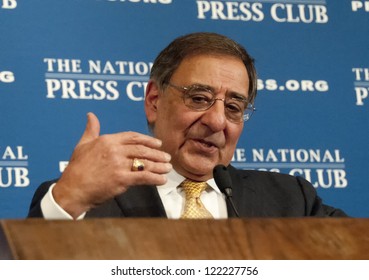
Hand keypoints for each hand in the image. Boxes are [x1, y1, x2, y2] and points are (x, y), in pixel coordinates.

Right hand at [52, 112, 171, 217]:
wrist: (72, 189)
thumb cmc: (77, 169)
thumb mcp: (82, 145)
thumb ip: (91, 130)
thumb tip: (90, 115)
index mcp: (107, 140)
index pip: (133, 137)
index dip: (148, 140)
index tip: (158, 143)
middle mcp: (115, 150)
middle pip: (142, 149)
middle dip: (157, 153)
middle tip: (167, 157)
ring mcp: (119, 164)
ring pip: (145, 162)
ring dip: (159, 166)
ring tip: (168, 168)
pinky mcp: (121, 179)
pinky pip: (143, 177)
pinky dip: (155, 178)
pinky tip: (162, 180)